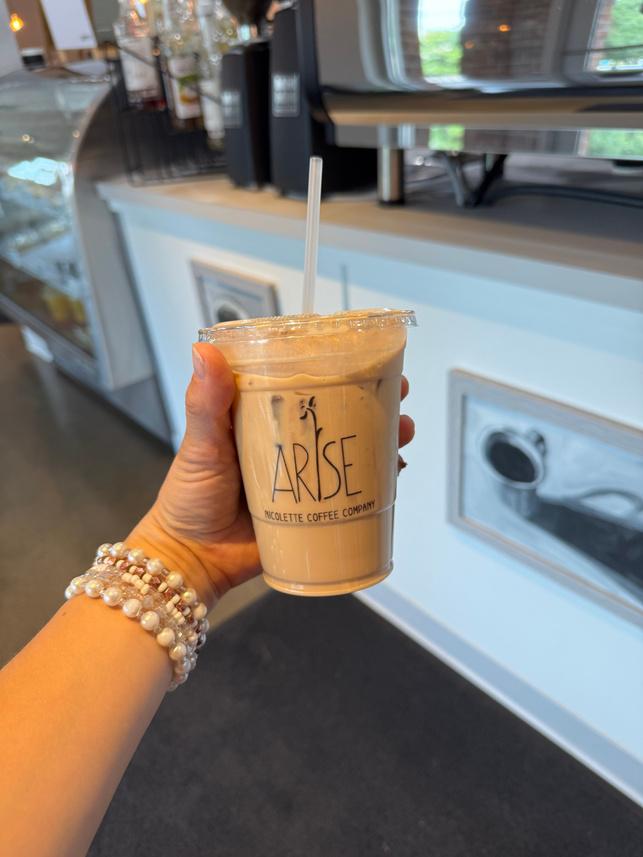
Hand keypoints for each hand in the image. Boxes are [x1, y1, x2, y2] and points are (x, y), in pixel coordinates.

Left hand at [129, 343, 414, 607]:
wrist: (193, 561)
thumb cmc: (189, 497)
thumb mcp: (199, 445)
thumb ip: (205, 403)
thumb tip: (205, 349)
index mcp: (262, 419)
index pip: (303, 384)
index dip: (336, 367)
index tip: (362, 353)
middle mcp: (289, 445)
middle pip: (339, 415)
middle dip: (374, 402)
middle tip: (399, 392)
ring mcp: (306, 479)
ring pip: (353, 451)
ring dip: (385, 438)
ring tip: (404, 430)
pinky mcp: (317, 514)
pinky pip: (354, 495)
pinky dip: (379, 483)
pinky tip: (396, 472)